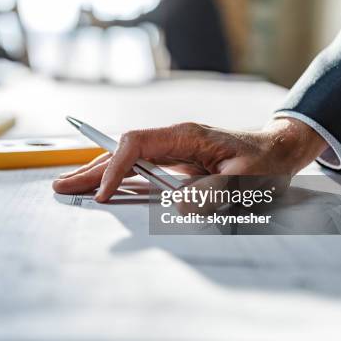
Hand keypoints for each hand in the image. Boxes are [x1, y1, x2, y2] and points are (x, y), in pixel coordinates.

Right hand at [52, 118, 327, 202]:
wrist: (278, 150)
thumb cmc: (264, 161)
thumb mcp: (245, 179)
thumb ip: (211, 192)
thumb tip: (176, 206)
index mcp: (184, 135)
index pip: (135, 144)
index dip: (115, 168)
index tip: (102, 194)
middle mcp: (171, 140)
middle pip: (121, 151)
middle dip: (91, 168)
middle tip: (62, 185)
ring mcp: (171, 151)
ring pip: (126, 160)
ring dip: (98, 173)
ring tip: (70, 186)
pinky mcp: (174, 164)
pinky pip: (139, 171)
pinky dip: (117, 180)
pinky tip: (101, 188)